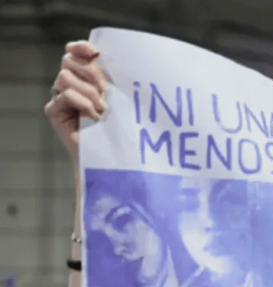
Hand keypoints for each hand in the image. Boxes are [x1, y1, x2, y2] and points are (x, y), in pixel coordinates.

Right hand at [43, 41, 107, 158]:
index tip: (95, 52)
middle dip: (91, 73)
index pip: (76, 52)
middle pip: (69, 61)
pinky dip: (83, 103)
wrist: (111, 154)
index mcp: (84, 76)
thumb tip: (101, 56)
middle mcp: (69, 83)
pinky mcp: (53, 110)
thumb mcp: (118, 96)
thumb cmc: (120, 125)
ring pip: (65, 76)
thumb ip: (109, 76)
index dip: (81, 47)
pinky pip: (65, 94)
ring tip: (104, 110)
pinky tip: (94, 116)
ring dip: (89, 92)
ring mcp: (59, 96)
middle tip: (108, 92)